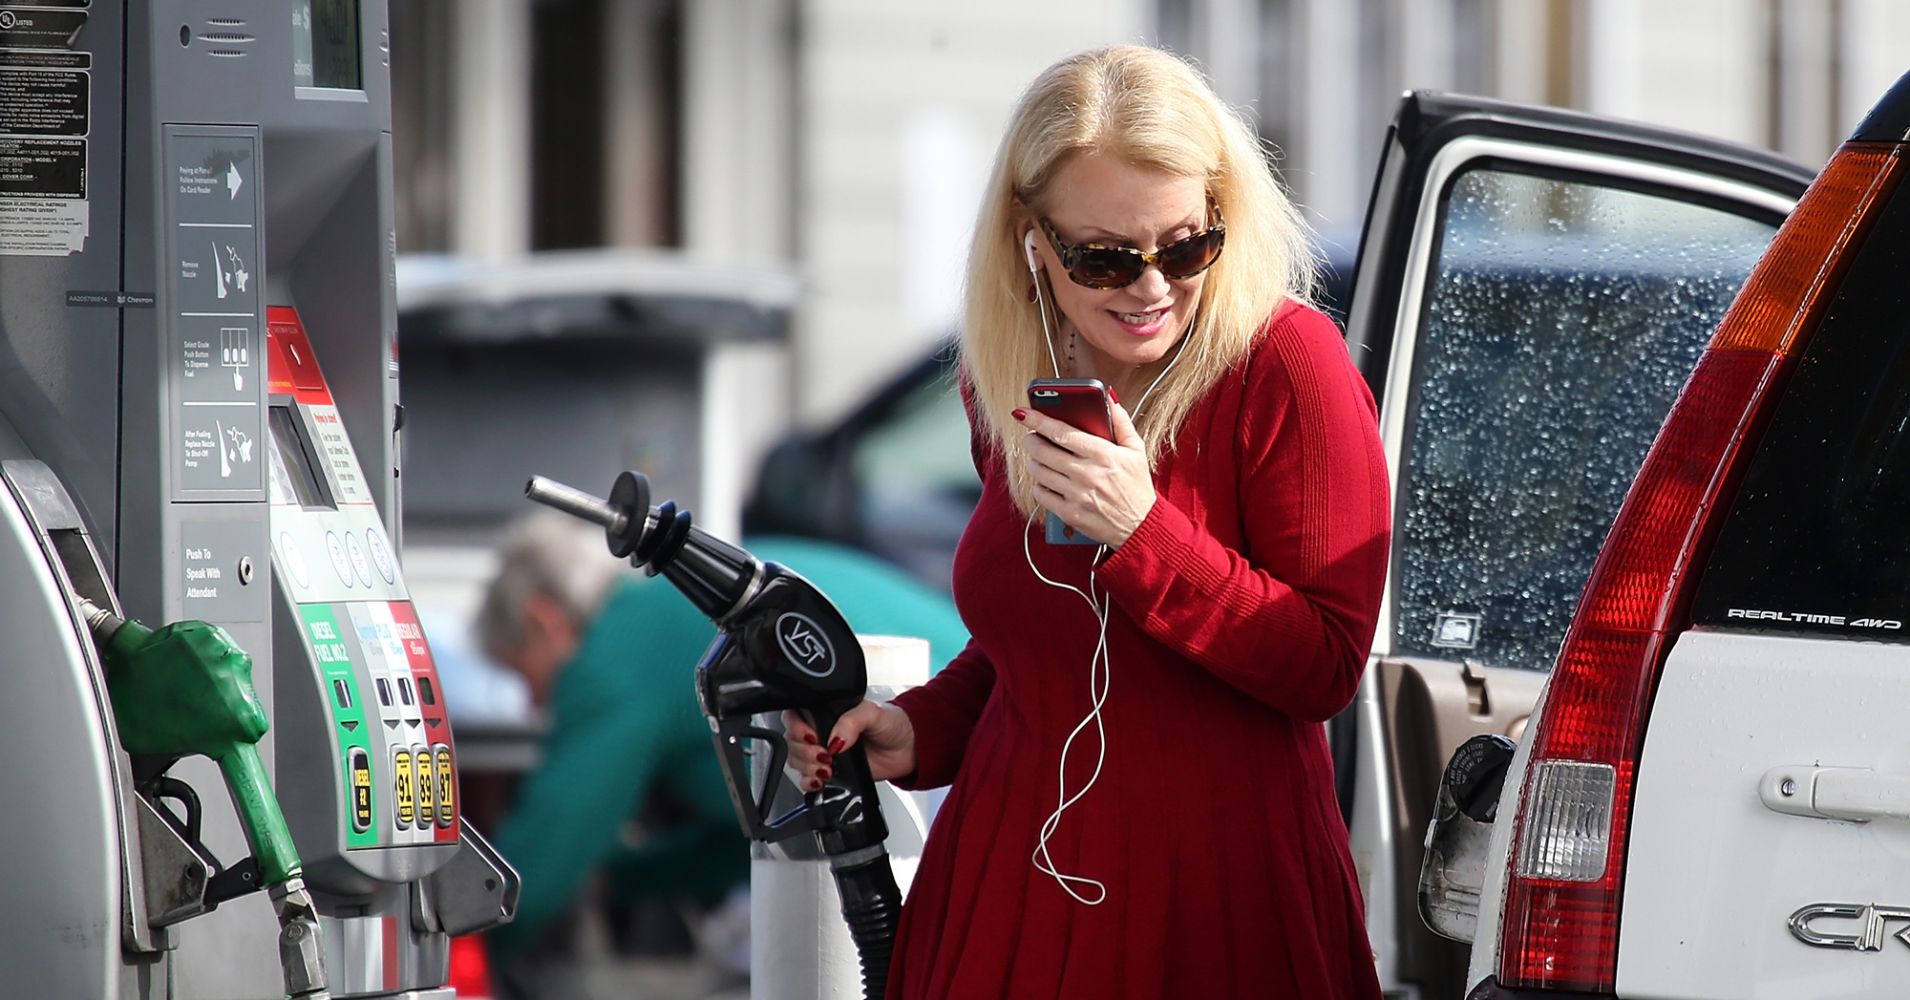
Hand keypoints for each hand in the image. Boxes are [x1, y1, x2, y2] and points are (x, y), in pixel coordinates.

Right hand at [783, 700, 917, 789]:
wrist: (908, 750)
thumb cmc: (893, 724)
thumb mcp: (873, 713)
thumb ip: (852, 721)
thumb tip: (834, 738)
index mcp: (826, 711)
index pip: (795, 715)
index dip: (797, 728)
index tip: (812, 737)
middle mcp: (821, 730)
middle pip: (792, 741)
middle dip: (805, 752)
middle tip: (825, 756)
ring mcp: (824, 752)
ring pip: (796, 761)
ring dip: (808, 768)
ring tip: (828, 768)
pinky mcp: (830, 772)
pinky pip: (806, 780)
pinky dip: (809, 783)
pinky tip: (821, 781)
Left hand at [1018, 400, 1154, 546]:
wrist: (1141, 527)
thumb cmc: (1137, 486)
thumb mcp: (1136, 450)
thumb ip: (1121, 422)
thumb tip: (1109, 398)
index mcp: (1103, 454)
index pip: (1062, 432)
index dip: (1038, 420)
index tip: (1023, 413)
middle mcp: (1088, 474)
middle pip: (1043, 451)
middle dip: (1031, 441)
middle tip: (1032, 438)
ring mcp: (1077, 495)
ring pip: (1039, 472)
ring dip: (1034, 462)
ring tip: (1041, 459)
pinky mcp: (1070, 514)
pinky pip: (1041, 495)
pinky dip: (1039, 485)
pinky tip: (1047, 481)